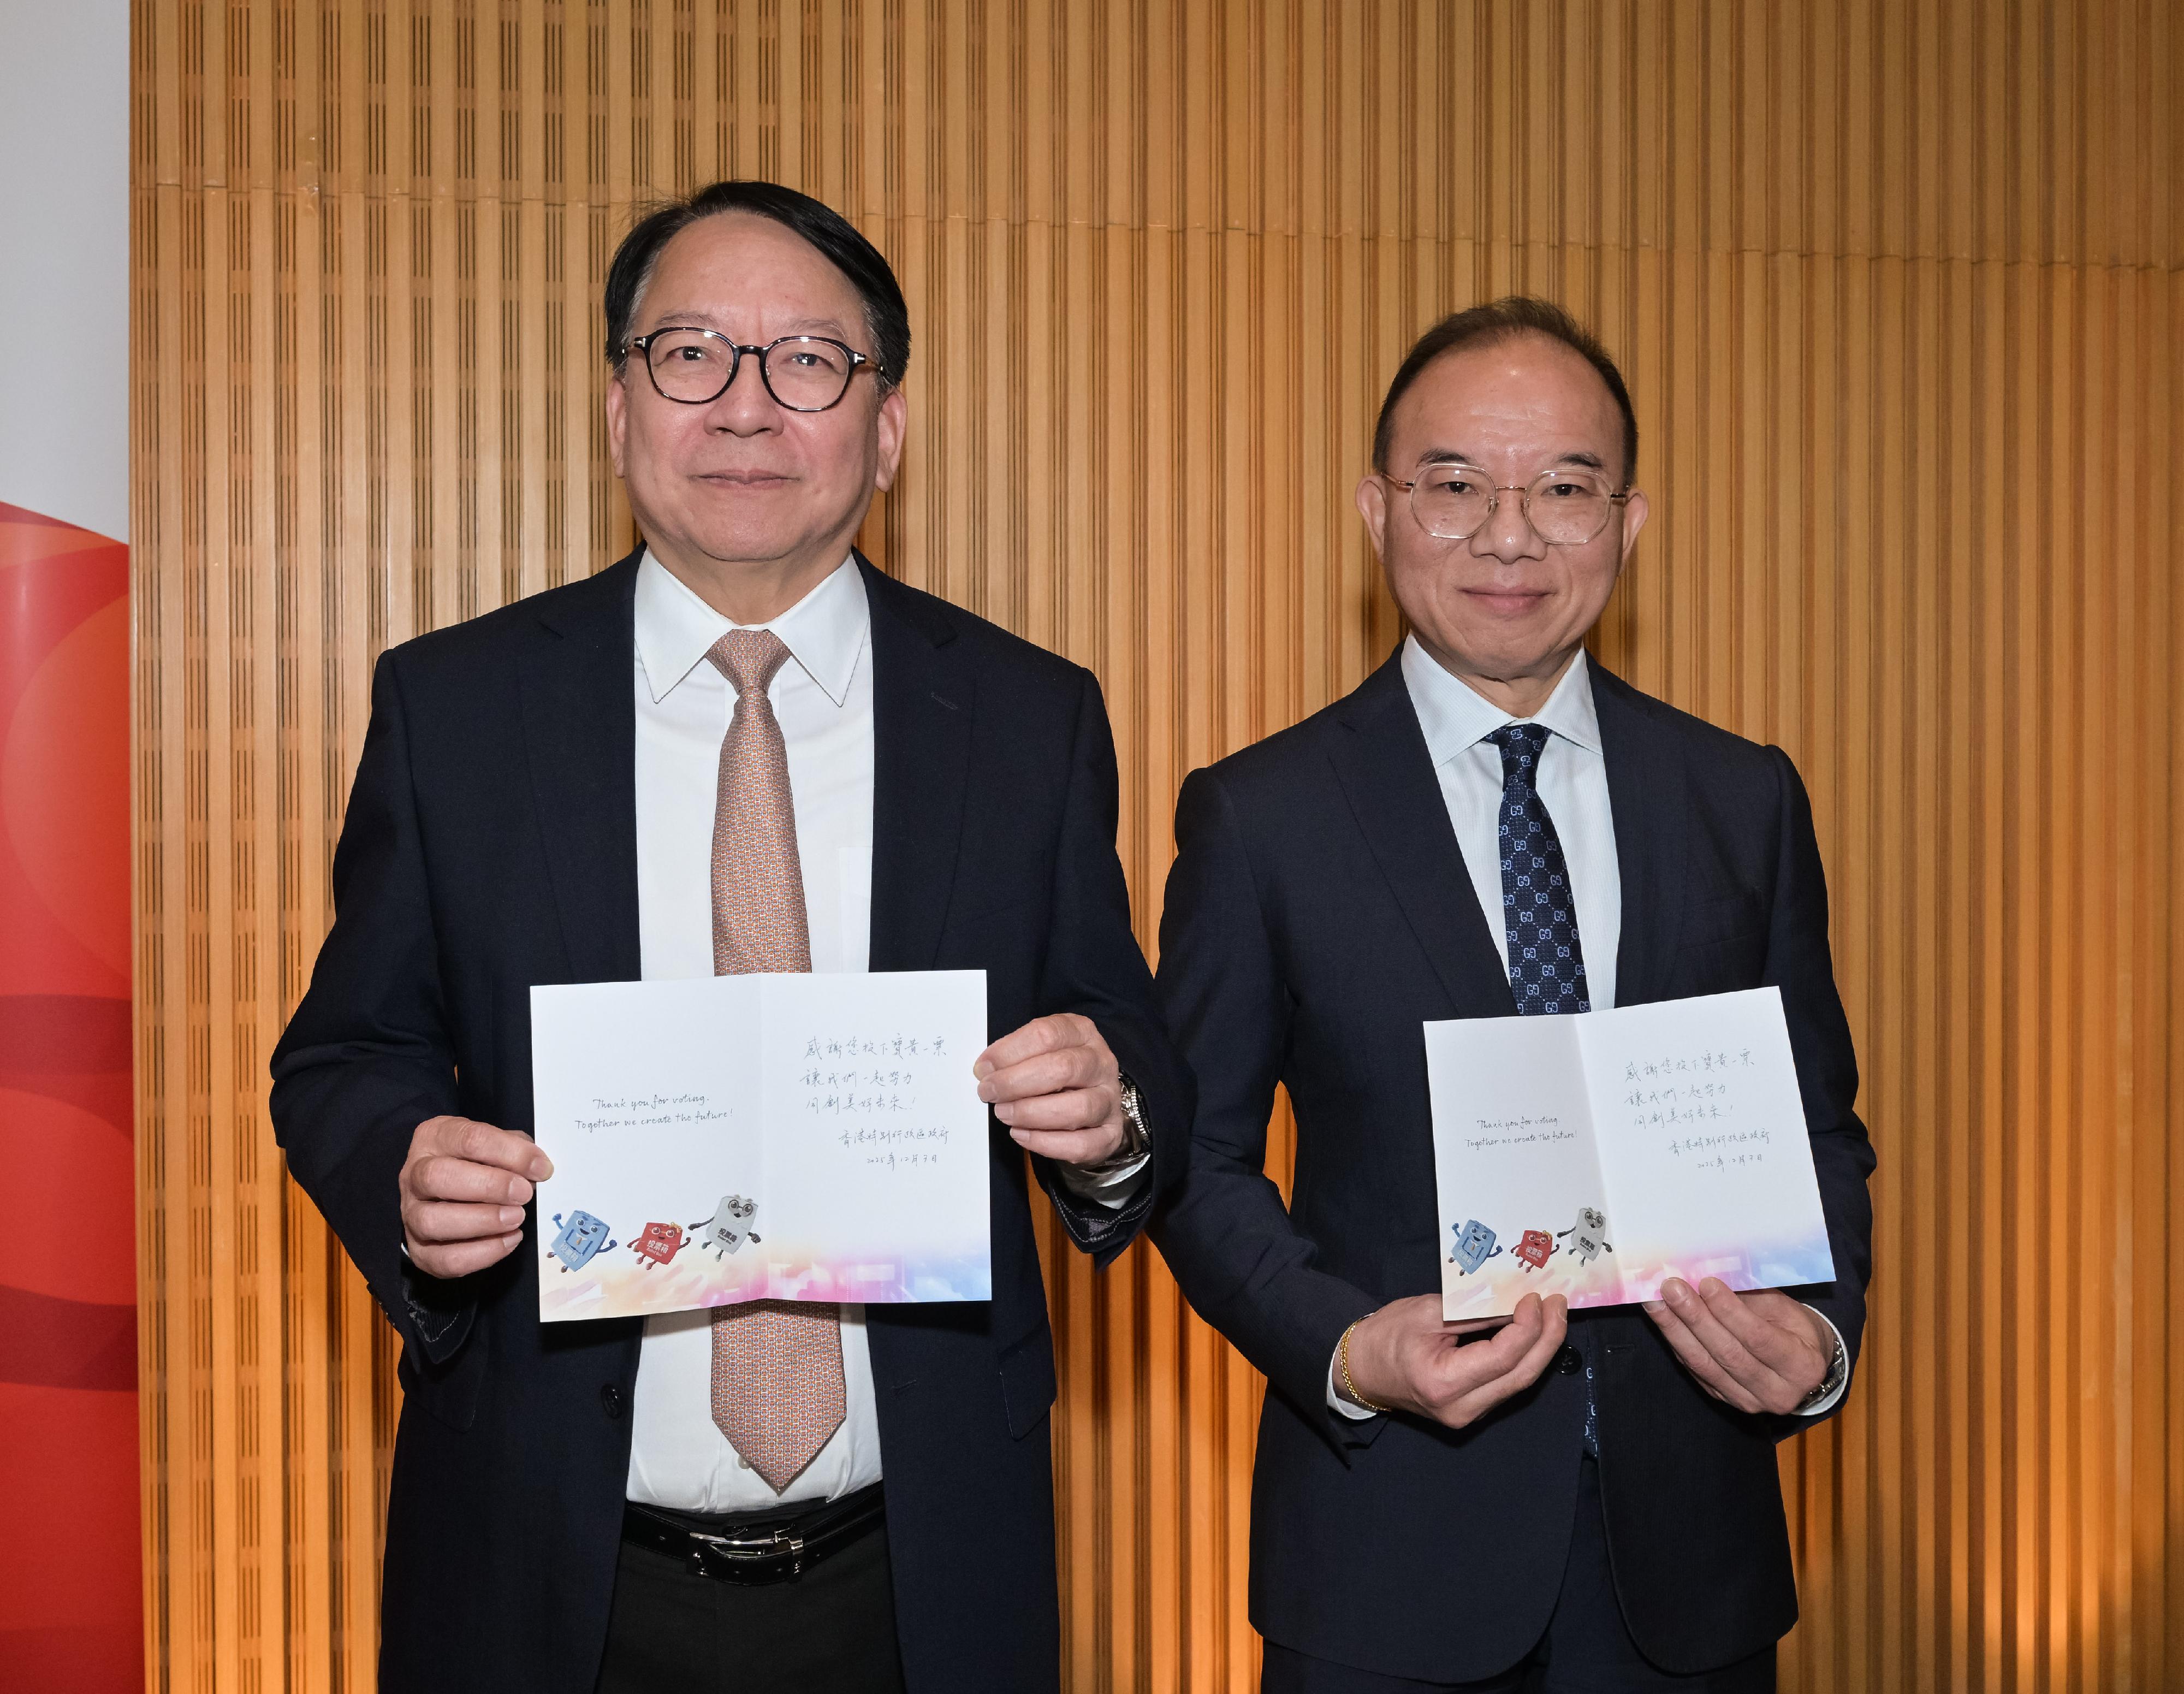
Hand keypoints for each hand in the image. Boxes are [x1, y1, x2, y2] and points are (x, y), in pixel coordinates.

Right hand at [399, 1115, 554, 1277]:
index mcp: (435, 1137)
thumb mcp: (495, 1143)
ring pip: (433, 1221)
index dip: (510, 1154)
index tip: (541, 1168)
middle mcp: (414, 1174)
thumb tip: (538, 1170)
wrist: (445, 1192)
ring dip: (482, 1222)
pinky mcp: (418, 1250)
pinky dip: (482, 1254)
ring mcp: (410, 1214)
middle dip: (489, 1187)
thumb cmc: (476, 1162)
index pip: (469, 1139)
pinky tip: (509, 1240)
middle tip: (523, 1194)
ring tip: (517, 1218)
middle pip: (438, 1177)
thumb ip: (515, 1150)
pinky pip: (444, 1259)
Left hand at [973, 1013, 1126, 1167]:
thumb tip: (985, 1070)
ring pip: (1077, 1108)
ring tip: (1004, 1114)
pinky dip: (1046, 1143)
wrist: (1091, 1100)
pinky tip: (1021, 1135)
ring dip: (1031, 1113)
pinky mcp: (1110, 1133)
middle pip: (1063, 1069)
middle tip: (989, 1093)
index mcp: (1081, 1032)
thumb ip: (1014, 1055)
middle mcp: (1101, 1063)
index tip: (983, 1068)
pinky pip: (1081, 1144)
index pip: (1047, 1034)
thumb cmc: (1056, 1071)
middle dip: (1016, 1083)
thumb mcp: (1038, 1049)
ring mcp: (1109, 1099)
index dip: (1009, 1052)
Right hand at [1339, 1291, 1567, 1428]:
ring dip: (1540, 1347)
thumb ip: (1475, 1311)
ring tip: (1552, 1315)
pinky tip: (1533, 1333)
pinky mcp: (1472, 1409)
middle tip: (1558, 1304)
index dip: (1526, 1327)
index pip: (1502, 1358)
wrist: (1362, 1370)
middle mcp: (1461, 1408)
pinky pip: (1507, 1384)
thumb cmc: (1386, 1336)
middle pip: (1520, 1376)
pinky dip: (1524, 1357)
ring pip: (1519, 1383)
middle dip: (1547, 1338)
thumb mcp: (1428, 1312)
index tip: (1535, 1297)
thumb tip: (1516, 1303)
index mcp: (1443, 1383)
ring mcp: (1468, 1414)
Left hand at [1642, 1278, 1829, 1413]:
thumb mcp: (1785, 1308)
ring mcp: (1748, 1401)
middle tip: (1672, 1288)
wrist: (1800, 1364)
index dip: (1730, 1311)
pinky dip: (1676, 1341)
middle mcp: (1778, 1392)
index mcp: (1803, 1367)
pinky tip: (1662, 1318)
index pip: (1760, 1338)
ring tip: (1655, 1301)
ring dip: (1675, 1329)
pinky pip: (1694, 1369)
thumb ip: (1750, 1298)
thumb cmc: (1794, 1328)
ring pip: (1704, 1364)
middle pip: (1728, 1354)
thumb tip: (1708, 1278)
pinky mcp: (1723, 1399)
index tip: (1706, 1283)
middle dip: (1695, 1318)